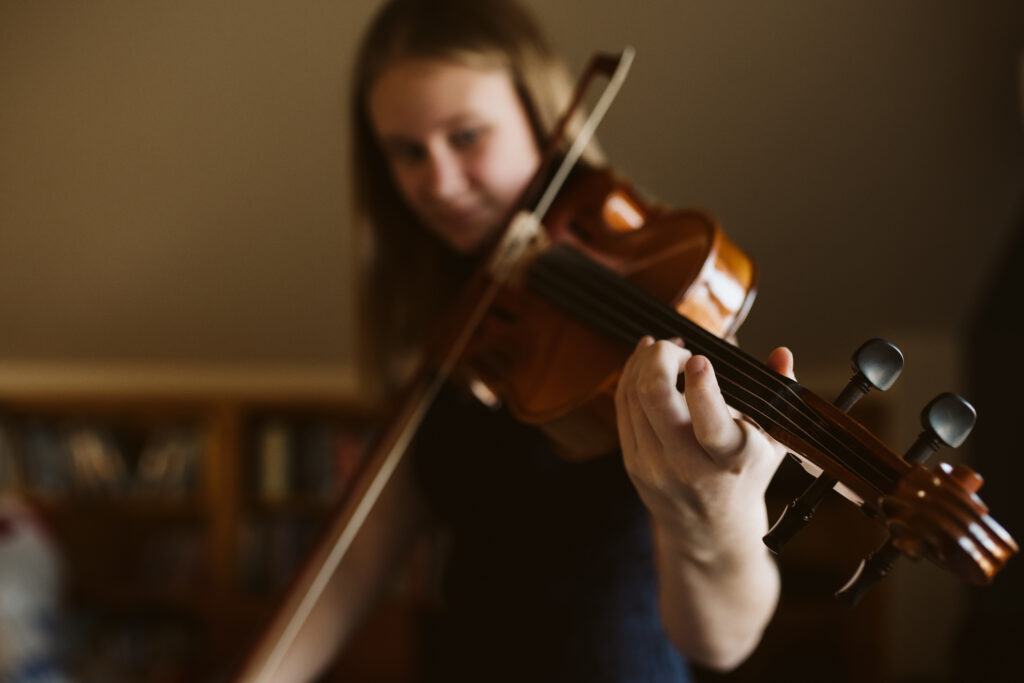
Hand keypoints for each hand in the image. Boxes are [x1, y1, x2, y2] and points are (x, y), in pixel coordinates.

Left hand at [614, 337, 794, 558]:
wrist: (711, 531)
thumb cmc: (746, 477)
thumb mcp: (774, 442)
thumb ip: (779, 393)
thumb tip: (782, 354)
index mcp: (732, 462)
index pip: (710, 425)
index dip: (701, 387)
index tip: (700, 358)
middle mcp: (688, 467)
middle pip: (656, 399)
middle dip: (662, 358)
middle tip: (679, 347)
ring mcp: (654, 466)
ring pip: (634, 396)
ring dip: (644, 361)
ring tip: (663, 348)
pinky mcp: (632, 463)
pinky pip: (623, 407)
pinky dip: (630, 376)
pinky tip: (644, 361)